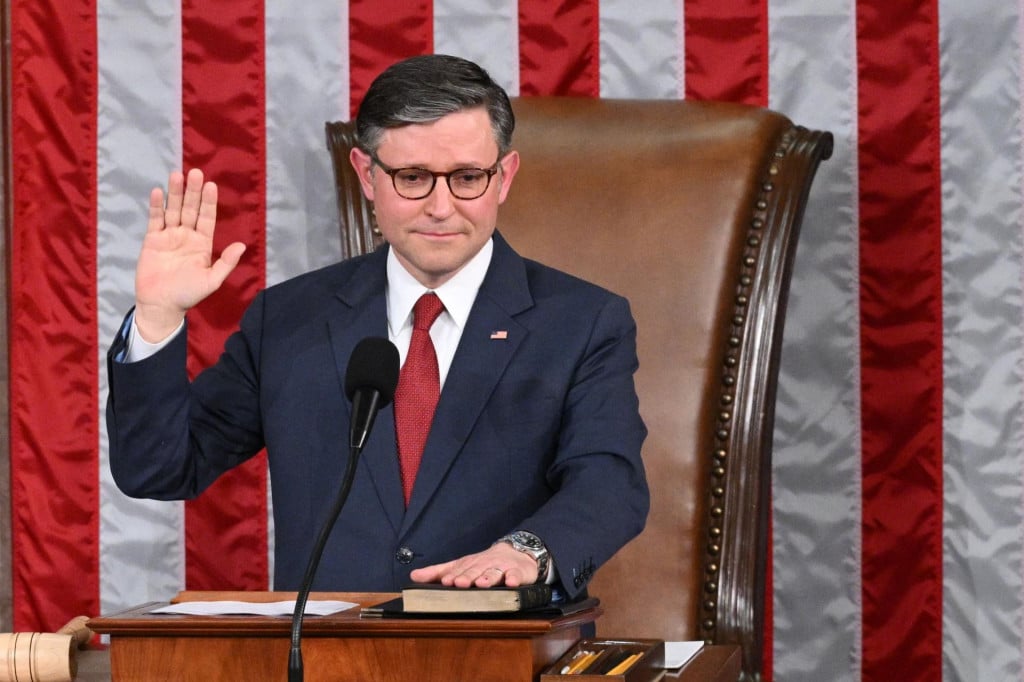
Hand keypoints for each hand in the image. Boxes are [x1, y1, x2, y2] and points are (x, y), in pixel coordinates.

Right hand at [133, 169, 245, 341]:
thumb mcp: (211, 281)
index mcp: (202, 243)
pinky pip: (155, 220)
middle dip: (193, 191)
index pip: (207, 218)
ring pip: (173, 210)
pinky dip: (156, 206)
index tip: (211, 185)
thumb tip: (242, 245)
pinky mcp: (152, 240)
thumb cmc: (188, 295)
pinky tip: (158, 192)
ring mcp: (169, 236)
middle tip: (195, 172)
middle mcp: (187, 236)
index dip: (208, 202)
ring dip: (175, 193)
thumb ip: (226, 263)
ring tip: (176, 175)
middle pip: (190, 209)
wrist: (161, 305)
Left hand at [408, 542, 539, 587]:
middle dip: (467, 577)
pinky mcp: (517, 572)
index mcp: (469, 564)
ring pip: (494, 572)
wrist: (516, 552)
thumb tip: (413, 576)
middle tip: (459, 583)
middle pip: (475, 571)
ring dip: (488, 578)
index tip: (446, 581)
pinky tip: (510, 583)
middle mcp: (484, 564)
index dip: (453, 575)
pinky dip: (513, 579)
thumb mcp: (461, 566)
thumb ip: (437, 572)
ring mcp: (501, 568)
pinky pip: (515, 575)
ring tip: (482, 584)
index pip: (459, 570)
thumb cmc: (484, 563)